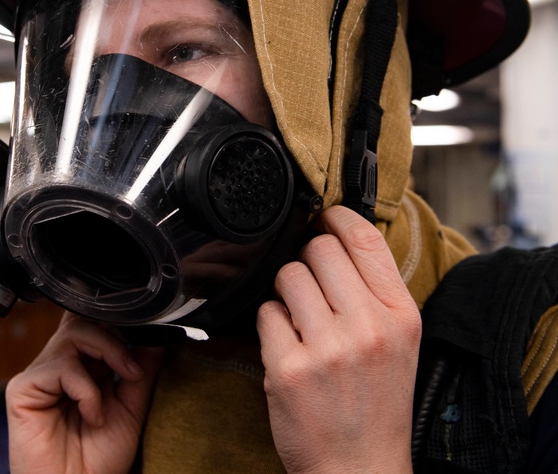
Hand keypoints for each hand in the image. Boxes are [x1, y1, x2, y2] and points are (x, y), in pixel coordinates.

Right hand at [6, 313, 164, 473]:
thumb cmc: (98, 461)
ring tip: (116, 391)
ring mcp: (39, 376)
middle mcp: (57, 366)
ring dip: (106, 356)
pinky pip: (60, 366)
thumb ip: (141, 372)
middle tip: (133, 370)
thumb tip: (156, 335)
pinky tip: (91, 415)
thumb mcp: (131, 410)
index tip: (146, 341)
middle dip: (115, 339)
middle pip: (82, 320)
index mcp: (81, 368)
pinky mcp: (22, 388)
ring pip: (73, 334)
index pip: (92, 324)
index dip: (116, 325)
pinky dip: (85, 389)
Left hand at [257, 206, 420, 473]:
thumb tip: (338, 236)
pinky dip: (270, 325)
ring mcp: (328, 348)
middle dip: (305, 261)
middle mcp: (369, 327)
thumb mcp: (398, 342)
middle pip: (317, 250)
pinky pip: (265, 314)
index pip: (363, 239)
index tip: (322, 218)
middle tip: (310, 288)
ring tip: (299, 320)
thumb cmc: (375, 403)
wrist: (360, 467)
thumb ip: (374, 291)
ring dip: (285, 293)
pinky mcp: (290, 367)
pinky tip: (287, 347)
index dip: (334, 217)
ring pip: (286, 276)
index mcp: (401, 316)